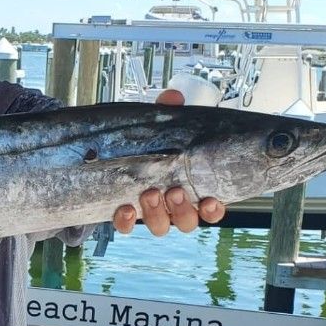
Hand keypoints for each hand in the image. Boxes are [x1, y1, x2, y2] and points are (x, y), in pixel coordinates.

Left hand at [111, 89, 226, 235]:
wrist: (111, 158)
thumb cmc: (150, 146)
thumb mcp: (162, 128)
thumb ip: (169, 114)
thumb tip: (173, 98)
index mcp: (190, 189)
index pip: (210, 209)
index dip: (213, 211)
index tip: (210, 202)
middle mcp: (173, 207)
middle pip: (187, 222)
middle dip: (182, 210)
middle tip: (174, 191)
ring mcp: (150, 213)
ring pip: (161, 227)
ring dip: (157, 214)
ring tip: (150, 193)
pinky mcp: (125, 217)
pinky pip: (127, 227)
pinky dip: (126, 222)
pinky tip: (125, 209)